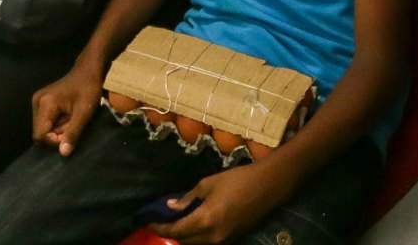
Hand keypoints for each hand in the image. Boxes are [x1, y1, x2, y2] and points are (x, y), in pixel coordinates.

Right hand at [31, 62, 105, 155]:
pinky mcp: (42, 101)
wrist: (88, 70)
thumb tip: (63, 153)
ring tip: (72, 119)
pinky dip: (57, 123)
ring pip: (43, 127)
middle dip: (57, 134)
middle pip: (40, 132)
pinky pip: (45, 121)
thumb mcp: (84, 112)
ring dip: (57, 129)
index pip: (40, 135)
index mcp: (45, 104)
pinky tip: (68, 116)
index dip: (54, 141)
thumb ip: (73, 133)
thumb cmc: (88, 89)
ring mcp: (38, 101)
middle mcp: (36, 102)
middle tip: (73, 125)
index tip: (70, 135)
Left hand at [149, 160, 296, 244]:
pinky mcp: (232, 240)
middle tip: (161, 220)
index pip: (176, 231)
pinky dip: (197, 236)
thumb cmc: (238, 180)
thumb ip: (188, 199)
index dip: (160, 227)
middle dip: (170, 233)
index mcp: (206, 221)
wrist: (269, 186)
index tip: (148, 221)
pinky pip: (208, 243)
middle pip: (184, 242)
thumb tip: (170, 207)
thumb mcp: (208, 184)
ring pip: (196, 244)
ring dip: (184, 236)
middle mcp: (214, 237)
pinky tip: (193, 223)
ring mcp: (224, 241)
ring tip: (176, 221)